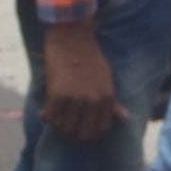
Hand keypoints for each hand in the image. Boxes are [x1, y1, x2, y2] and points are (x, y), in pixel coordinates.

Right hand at [39, 20, 120, 143]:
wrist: (71, 36)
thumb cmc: (90, 56)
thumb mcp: (106, 78)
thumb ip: (113, 101)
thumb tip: (125, 118)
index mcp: (106, 97)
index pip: (100, 130)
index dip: (90, 133)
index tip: (81, 130)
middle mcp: (93, 101)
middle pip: (83, 133)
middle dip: (73, 134)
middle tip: (65, 128)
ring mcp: (75, 99)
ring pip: (65, 128)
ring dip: (59, 126)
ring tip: (56, 119)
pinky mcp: (58, 94)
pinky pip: (51, 117)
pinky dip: (47, 116)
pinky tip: (45, 112)